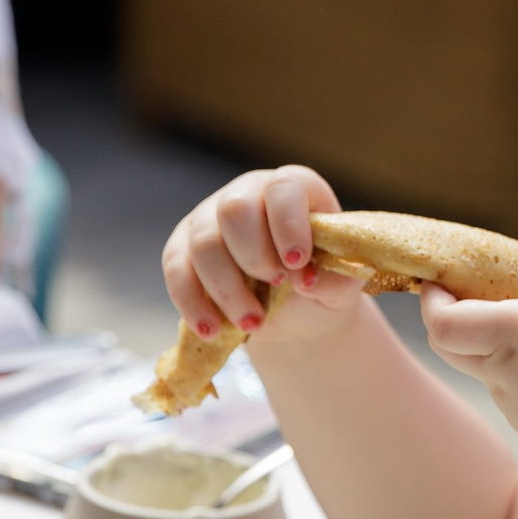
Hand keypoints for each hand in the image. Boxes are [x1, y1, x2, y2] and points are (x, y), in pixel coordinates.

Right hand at [160, 166, 364, 347]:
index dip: (288, 223)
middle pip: (235, 210)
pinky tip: (211, 330)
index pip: (283, 188)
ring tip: (254, 323)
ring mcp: (210, 219)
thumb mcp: (341, 287)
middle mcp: (248, 194)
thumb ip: (335, 279)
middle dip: (254, 255)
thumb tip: (306, 280)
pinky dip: (192, 303)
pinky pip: (177, 270)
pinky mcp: (183, 249)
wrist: (296, 314)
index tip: (297, 262)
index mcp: (294, 190)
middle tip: (276, 286)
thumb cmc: (321, 287)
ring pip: (204, 243)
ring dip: (227, 289)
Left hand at [423, 250, 517, 492]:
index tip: (443, 275)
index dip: (433, 295)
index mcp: (517, 335)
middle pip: (447, 341)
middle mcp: (501, 370)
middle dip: (448, 312)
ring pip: (480, 361)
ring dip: (492, 337)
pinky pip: (509, 384)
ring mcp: (509, 403)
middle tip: (474, 289)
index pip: (442, 319)